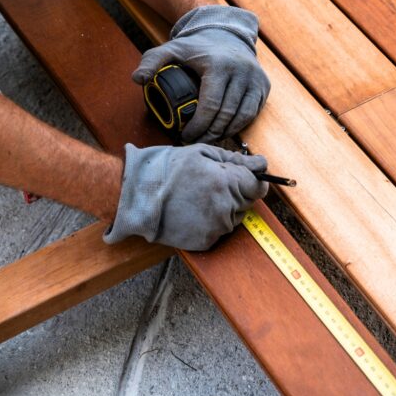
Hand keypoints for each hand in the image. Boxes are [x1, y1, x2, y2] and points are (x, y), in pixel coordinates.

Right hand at [104, 143, 268, 250]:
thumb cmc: (164, 170)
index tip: (244, 175)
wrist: (134, 197)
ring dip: (225, 207)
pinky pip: (219, 230)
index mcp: (225, 183)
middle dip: (236, 191)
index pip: (258, 186)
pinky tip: (193, 210)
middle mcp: (224, 208)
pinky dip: (212, 221)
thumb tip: (261, 164)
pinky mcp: (205, 242)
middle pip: (248, 201)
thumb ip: (235, 160)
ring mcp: (215, 228)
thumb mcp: (200, 153)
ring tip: (198, 196)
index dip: (253, 179)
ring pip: (235, 217)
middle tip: (211, 183)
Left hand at [132, 6, 270, 142]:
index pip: (210, 105)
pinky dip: (239, 126)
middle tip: (195, 142)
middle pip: (226, 115)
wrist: (227, 34)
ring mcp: (255, 79)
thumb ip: (152, 61)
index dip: (198, 126)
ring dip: (225, 133)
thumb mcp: (172, 49)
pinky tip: (224, 131)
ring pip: (242, 117)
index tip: (186, 136)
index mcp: (219, 65)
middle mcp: (241, 71)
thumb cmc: (197, 47)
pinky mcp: (263, 86)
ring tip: (208, 139)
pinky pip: (253, 113)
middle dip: (210, 133)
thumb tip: (138, 79)